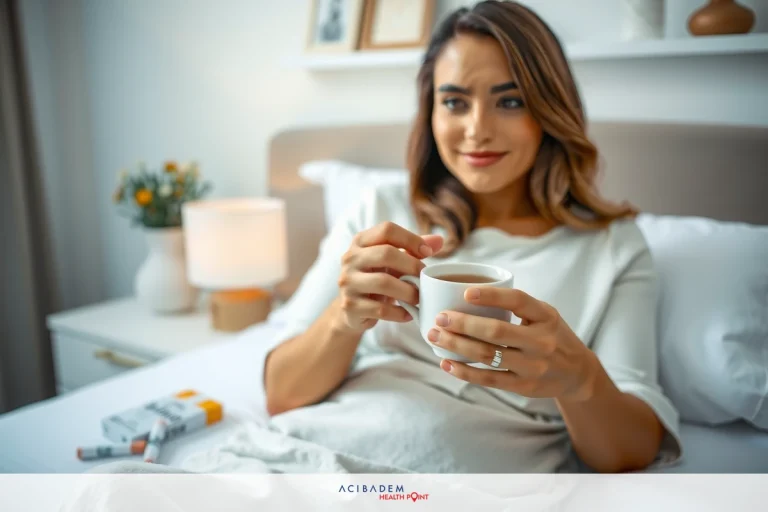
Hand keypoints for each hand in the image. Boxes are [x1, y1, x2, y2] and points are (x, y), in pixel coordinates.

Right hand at [337, 222, 442, 332]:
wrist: (352, 310)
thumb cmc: (377, 278)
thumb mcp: (393, 261)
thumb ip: (413, 249)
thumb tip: (439, 241)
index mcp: (361, 241)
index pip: (387, 230)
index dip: (410, 239)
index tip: (427, 253)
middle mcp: (350, 259)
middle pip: (385, 253)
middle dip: (412, 266)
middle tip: (425, 277)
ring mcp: (347, 282)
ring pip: (383, 282)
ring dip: (408, 291)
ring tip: (419, 297)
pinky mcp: (349, 306)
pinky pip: (380, 309)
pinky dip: (399, 312)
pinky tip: (408, 313)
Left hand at [428, 287, 598, 401]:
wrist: (577, 372)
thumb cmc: (551, 335)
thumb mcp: (544, 314)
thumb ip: (516, 305)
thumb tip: (466, 293)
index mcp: (546, 316)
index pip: (518, 301)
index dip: (491, 296)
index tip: (466, 293)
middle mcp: (541, 341)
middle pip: (496, 332)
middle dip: (463, 324)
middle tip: (439, 317)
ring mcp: (533, 366)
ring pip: (488, 356)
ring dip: (457, 345)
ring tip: (435, 336)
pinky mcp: (523, 386)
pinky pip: (489, 379)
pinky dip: (464, 371)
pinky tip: (446, 363)